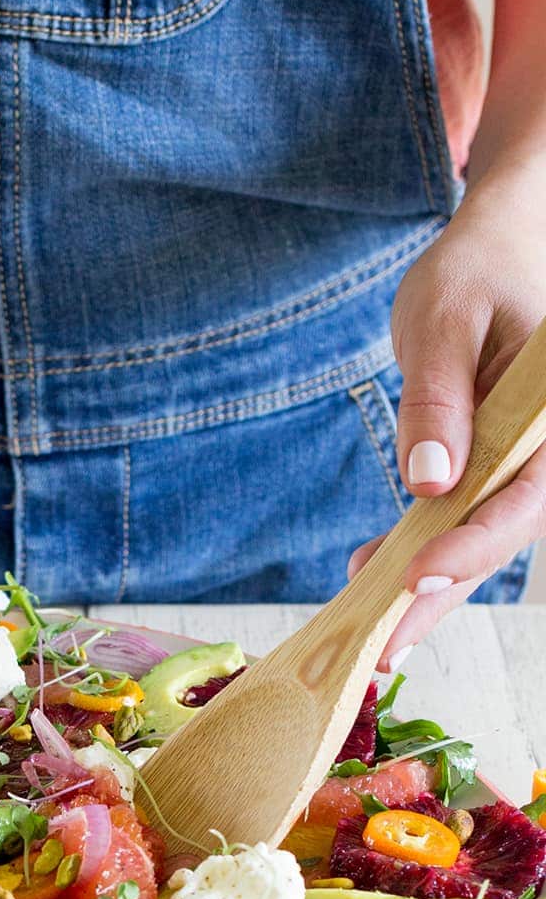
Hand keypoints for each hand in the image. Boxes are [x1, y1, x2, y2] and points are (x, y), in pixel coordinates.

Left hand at [351, 173, 545, 669]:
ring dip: (424, 589)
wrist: (490, 254)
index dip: (473, 545)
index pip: (524, 498)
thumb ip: (438, 398)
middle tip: (384, 643)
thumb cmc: (474, 273)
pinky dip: (413, 554)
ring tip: (371, 630)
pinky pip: (454, 521)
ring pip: (476, 541)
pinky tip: (370, 577)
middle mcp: (545, 451)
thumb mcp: (446, 318)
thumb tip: (429, 481)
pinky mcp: (485, 470)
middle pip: (499, 538)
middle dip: (442, 594)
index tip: (418, 575)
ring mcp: (517, 464)